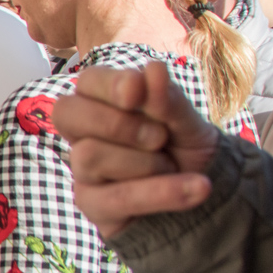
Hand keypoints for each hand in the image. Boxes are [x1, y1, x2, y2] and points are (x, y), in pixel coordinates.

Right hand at [51, 62, 219, 237]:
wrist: (206, 193)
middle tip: (159, 136)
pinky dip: (161, 192)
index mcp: (103, 103)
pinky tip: (195, 188)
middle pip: (66, 113)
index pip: (86, 82)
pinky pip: (116, 197)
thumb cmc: (185, 148)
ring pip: (90, 155)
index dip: (108, 84)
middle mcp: (85, 133)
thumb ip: (167, 99)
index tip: (136, 90)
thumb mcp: (188, 121)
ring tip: (170, 167)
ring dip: (145, 162)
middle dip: (116, 122)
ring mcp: (83, 170)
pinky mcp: (92, 204)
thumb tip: (152, 68)